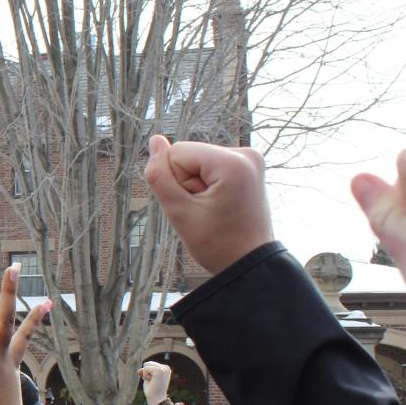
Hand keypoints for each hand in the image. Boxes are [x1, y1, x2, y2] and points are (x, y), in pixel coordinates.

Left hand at [139, 360, 171, 404]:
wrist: (156, 399)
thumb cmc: (152, 390)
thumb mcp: (148, 378)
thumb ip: (145, 372)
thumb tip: (139, 370)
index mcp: (165, 369)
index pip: (150, 364)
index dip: (147, 373)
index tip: (154, 381)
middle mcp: (166, 368)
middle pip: (147, 363)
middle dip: (146, 373)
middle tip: (153, 382)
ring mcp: (164, 369)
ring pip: (146, 365)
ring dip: (146, 374)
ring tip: (153, 382)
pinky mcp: (160, 371)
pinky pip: (145, 368)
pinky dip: (145, 375)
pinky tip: (152, 381)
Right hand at [143, 135, 273, 274]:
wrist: (249, 263)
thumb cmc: (217, 244)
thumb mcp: (179, 212)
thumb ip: (160, 176)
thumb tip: (155, 140)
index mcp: (233, 163)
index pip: (178, 153)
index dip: (176, 181)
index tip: (196, 205)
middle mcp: (246, 154)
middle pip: (190, 155)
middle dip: (188, 182)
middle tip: (205, 210)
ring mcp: (250, 159)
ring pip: (198, 161)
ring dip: (198, 185)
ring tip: (214, 209)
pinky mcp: (249, 166)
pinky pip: (212, 166)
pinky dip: (209, 184)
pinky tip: (220, 204)